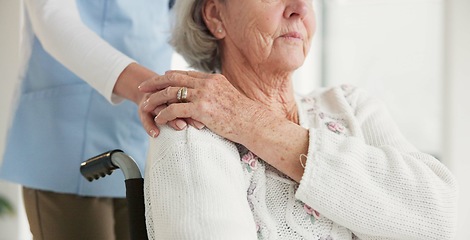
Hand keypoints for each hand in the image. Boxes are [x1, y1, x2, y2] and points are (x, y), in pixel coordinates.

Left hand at [139, 70, 265, 143]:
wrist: (253, 123)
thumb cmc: (244, 115)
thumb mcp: (230, 97)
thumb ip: (217, 93)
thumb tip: (210, 98)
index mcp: (212, 79)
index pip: (185, 74)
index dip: (170, 76)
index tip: (159, 79)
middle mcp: (206, 84)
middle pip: (173, 79)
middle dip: (155, 82)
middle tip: (143, 87)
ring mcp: (203, 95)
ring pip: (171, 93)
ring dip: (155, 99)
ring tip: (145, 105)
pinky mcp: (201, 109)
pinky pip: (175, 109)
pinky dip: (164, 114)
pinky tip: (158, 119)